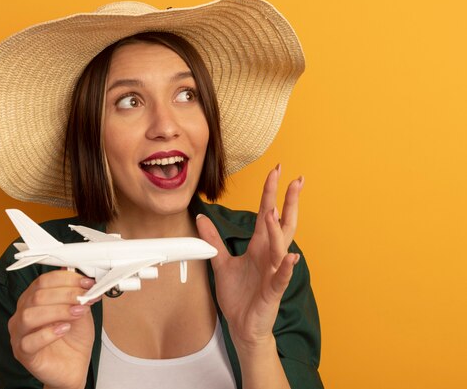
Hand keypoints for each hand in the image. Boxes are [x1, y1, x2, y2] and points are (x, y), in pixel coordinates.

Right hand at [8, 270, 95, 388]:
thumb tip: (84, 281)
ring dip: (58, 311)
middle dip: (66, 294)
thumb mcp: (80, 311)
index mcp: (33, 299)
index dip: (66, 279)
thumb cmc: (73, 339)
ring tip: (77, 313)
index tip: (87, 283)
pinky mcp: (23, 353)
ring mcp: (20, 334)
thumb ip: (79, 297)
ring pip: (29, 316)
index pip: (43, 281)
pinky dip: (48, 333)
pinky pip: (29, 342)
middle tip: (85, 297)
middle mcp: (22, 313)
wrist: (74, 366)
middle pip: (37, 296)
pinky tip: (64, 329)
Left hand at [196, 164, 302, 350]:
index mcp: (259, 247)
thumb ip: (213, 240)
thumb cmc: (239, 296)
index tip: (276, 172)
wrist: (243, 326)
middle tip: (296, 180)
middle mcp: (269, 256)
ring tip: (275, 211)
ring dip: (276, 230)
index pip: (266, 214)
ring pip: (279, 247)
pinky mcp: (272, 291)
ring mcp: (273, 273)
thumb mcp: (221, 263)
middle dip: (289, 202)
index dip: (270, 193)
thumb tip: (201, 218)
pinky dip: (286, 268)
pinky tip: (291, 257)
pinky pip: (280, 278)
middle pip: (283, 224)